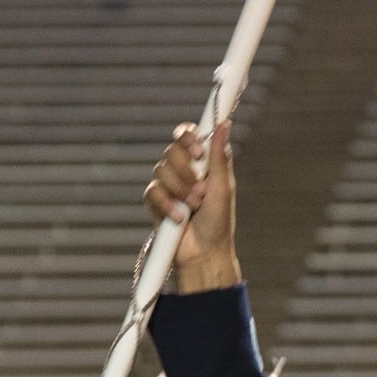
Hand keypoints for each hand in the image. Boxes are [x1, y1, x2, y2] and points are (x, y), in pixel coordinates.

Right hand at [145, 121, 240, 292]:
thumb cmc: (218, 222)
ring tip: (194, 207)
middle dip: (186, 172)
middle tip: (201, 192)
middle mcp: (183, 170)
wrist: (204, 253)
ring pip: (160, 170)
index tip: (198, 153)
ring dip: (179, 190)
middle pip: (172, 151)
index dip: (188, 138)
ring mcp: (167, 185)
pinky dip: (166, 204)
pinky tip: (178, 217)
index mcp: (201, 163)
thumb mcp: (222, 188)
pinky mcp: (155, 202)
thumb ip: (219, 156)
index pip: (187, 135)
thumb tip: (223, 123)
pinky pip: (152, 191)